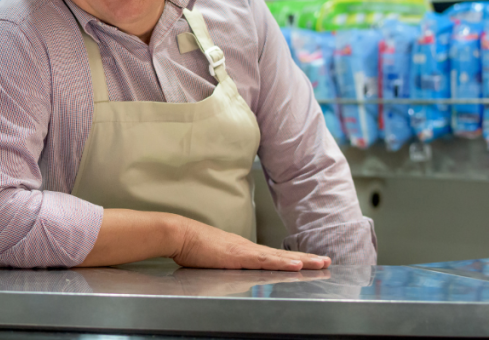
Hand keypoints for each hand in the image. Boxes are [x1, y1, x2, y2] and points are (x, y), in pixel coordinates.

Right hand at [170, 217, 330, 271]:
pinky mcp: (239, 256)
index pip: (271, 255)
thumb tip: (222, 271)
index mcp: (240, 249)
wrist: (178, 233)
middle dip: (306, 258)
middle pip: (281, 254)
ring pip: (280, 257)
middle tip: (327, 261)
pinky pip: (266, 261)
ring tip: (322, 263)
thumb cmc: (188, 245)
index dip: (289, 258)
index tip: (307, 260)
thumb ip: (220, 263)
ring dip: (303, 260)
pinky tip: (298, 265)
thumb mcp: (209, 258)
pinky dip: (283, 262)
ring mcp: (244, 251)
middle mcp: (246, 247)